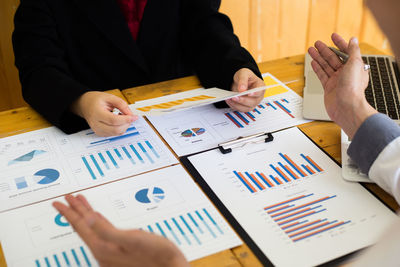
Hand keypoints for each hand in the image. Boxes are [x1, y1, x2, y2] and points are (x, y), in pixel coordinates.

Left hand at [53, 195, 188, 266]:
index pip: (81, 226)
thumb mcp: (132, 239)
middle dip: (75, 212)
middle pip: (84, 228)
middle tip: (65, 200)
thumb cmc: (156, 255)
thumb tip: (88, 219)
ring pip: (93, 229)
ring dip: (86, 215)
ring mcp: (111, 252)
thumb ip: (108, 230)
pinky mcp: (119, 250)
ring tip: (80, 204)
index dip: (69, 212)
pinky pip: (103, 232)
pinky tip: (98, 218)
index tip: (59, 202)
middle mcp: (104, 251)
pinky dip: (98, 222)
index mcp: (104, 247)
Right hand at [71, 91, 137, 136]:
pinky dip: (120, 128)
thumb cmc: (96, 100)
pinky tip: (118, 120)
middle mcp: (96, 124)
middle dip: (127, 123)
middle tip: (129, 115)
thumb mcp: (109, 97)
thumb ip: (121, 104)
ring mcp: (98, 130)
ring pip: (116, 133)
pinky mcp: (100, 133)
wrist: (85, 105)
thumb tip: (130, 114)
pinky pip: (114, 134)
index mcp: (96, 113)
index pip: (113, 120)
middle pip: (116, 129)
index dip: (126, 119)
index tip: (134, 116)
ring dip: (124, 126)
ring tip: (122, 116)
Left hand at [226, 68, 264, 111]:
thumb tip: (242, 89)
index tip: (249, 93)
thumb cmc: (245, 77)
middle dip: (243, 100)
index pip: (260, 91)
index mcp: (260, 86)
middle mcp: (258, 97)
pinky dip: (233, 105)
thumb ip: (243, 80)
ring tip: (229, 99)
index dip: (255, 93)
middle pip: (253, 102)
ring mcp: (252, 103)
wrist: (239, 81)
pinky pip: (240, 109)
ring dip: (237, 105)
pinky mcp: (245, 106)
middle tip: (235, 97)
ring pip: (246, 108)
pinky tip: (228, 100)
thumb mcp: (244, 73)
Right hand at [308, 33, 376, 137]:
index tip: (332, 36)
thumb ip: (353, 51)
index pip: (346, 51)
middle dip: (325, 49)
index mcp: (355, 67)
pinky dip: (317, 68)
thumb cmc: (353, 87)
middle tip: (317, 42)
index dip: (339, 43)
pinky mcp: (329, 88)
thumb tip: (353, 40)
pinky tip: (313, 62)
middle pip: (334, 58)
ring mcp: (337, 80)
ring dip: (318, 57)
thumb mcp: (355, 63)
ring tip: (310, 50)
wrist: (346, 106)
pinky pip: (322, 75)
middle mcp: (346, 73)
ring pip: (326, 65)